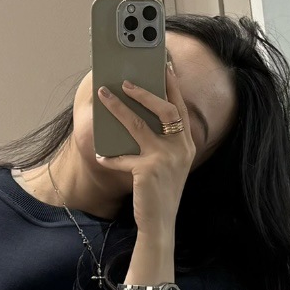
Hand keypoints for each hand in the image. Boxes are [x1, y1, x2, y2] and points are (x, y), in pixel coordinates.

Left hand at [95, 59, 195, 234]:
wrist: (160, 225)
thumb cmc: (160, 193)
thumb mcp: (167, 165)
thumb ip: (160, 142)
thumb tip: (136, 114)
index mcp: (187, 145)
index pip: (181, 107)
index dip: (172, 84)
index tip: (164, 65)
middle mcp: (182, 149)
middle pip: (166, 109)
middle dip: (145, 90)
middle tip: (126, 80)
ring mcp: (166, 159)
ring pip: (139, 124)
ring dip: (119, 107)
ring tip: (103, 95)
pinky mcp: (148, 171)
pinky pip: (123, 157)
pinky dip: (110, 156)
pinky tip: (102, 156)